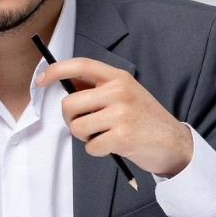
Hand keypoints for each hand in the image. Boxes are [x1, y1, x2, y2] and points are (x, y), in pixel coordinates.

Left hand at [36, 58, 192, 176]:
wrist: (175, 143)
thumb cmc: (145, 119)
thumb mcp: (126, 94)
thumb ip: (99, 89)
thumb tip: (65, 86)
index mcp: (118, 77)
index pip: (81, 65)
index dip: (56, 70)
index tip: (40, 79)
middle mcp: (119, 91)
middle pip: (69, 104)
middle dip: (70, 119)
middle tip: (86, 126)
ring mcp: (121, 113)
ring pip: (76, 127)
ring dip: (85, 137)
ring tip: (104, 135)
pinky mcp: (122, 137)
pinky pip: (90, 146)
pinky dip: (97, 150)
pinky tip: (114, 146)